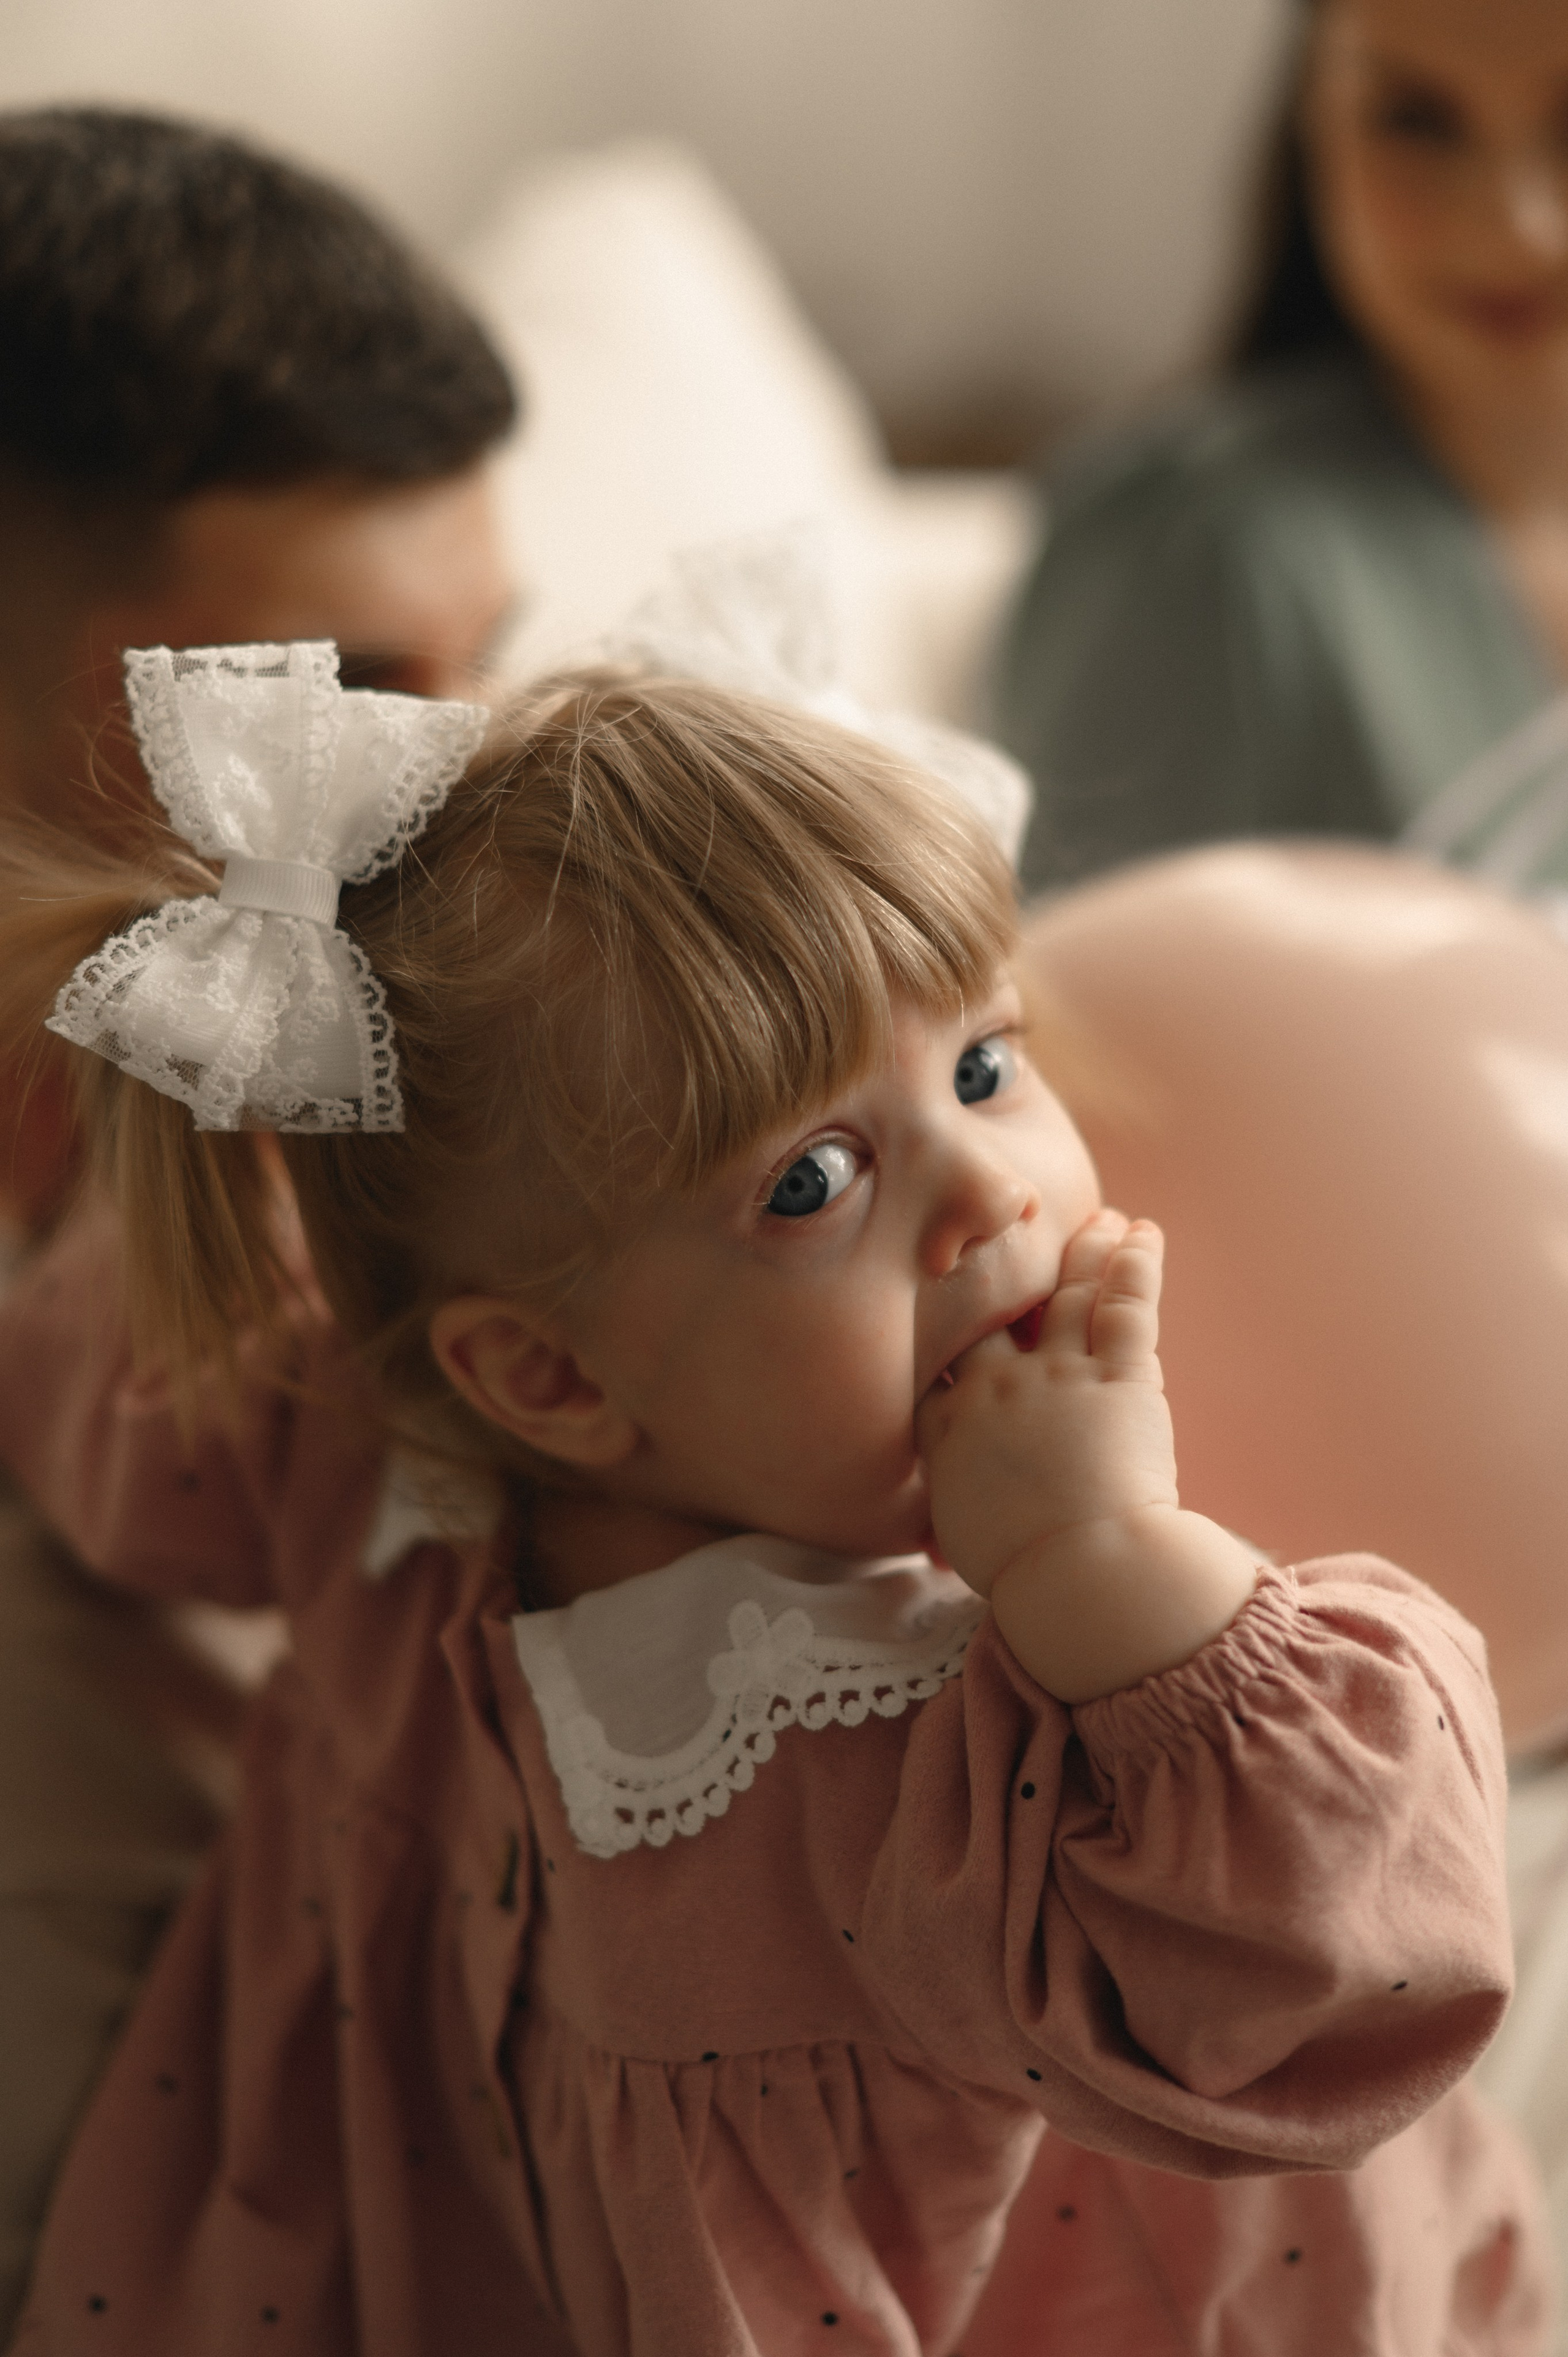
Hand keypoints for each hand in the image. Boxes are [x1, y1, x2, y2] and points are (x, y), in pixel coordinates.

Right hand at [917, 1209, 1173, 1594]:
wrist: (1077, 1570)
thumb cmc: (1021, 1571)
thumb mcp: (962, 1543)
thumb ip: (950, 1523)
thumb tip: (936, 1550)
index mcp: (948, 1430)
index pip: (935, 1362)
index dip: (939, 1323)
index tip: (945, 1295)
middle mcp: (995, 1387)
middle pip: (991, 1306)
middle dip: (1005, 1266)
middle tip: (1016, 1232)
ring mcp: (1058, 1375)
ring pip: (1066, 1293)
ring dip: (1083, 1250)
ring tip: (1098, 1220)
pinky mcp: (1120, 1377)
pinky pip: (1126, 1304)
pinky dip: (1136, 1262)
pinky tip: (1141, 1231)